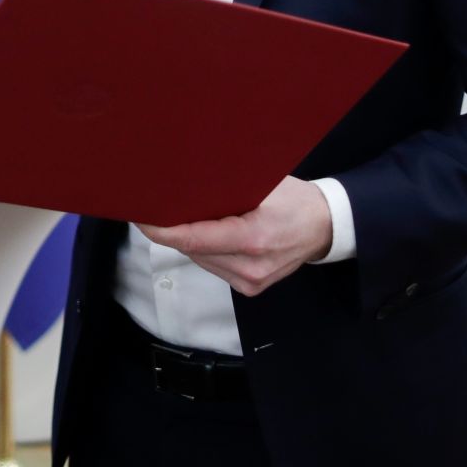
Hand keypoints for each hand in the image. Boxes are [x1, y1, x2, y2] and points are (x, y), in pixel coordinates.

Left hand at [138, 177, 332, 297]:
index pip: (193, 238)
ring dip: (187, 239)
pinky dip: (204, 249)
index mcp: (253, 238)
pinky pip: (212, 266)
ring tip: (186, 215)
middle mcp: (250, 267)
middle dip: (172, 229)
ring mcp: (250, 282)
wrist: (325, 226)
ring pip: (199, 258)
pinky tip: (209, 231)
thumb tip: (183, 178)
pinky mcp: (249, 288)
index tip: (141, 217)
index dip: (162, 230)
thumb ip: (225, 184)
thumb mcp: (263, 182)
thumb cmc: (294, 198)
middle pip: (192, 249)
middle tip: (157, 204)